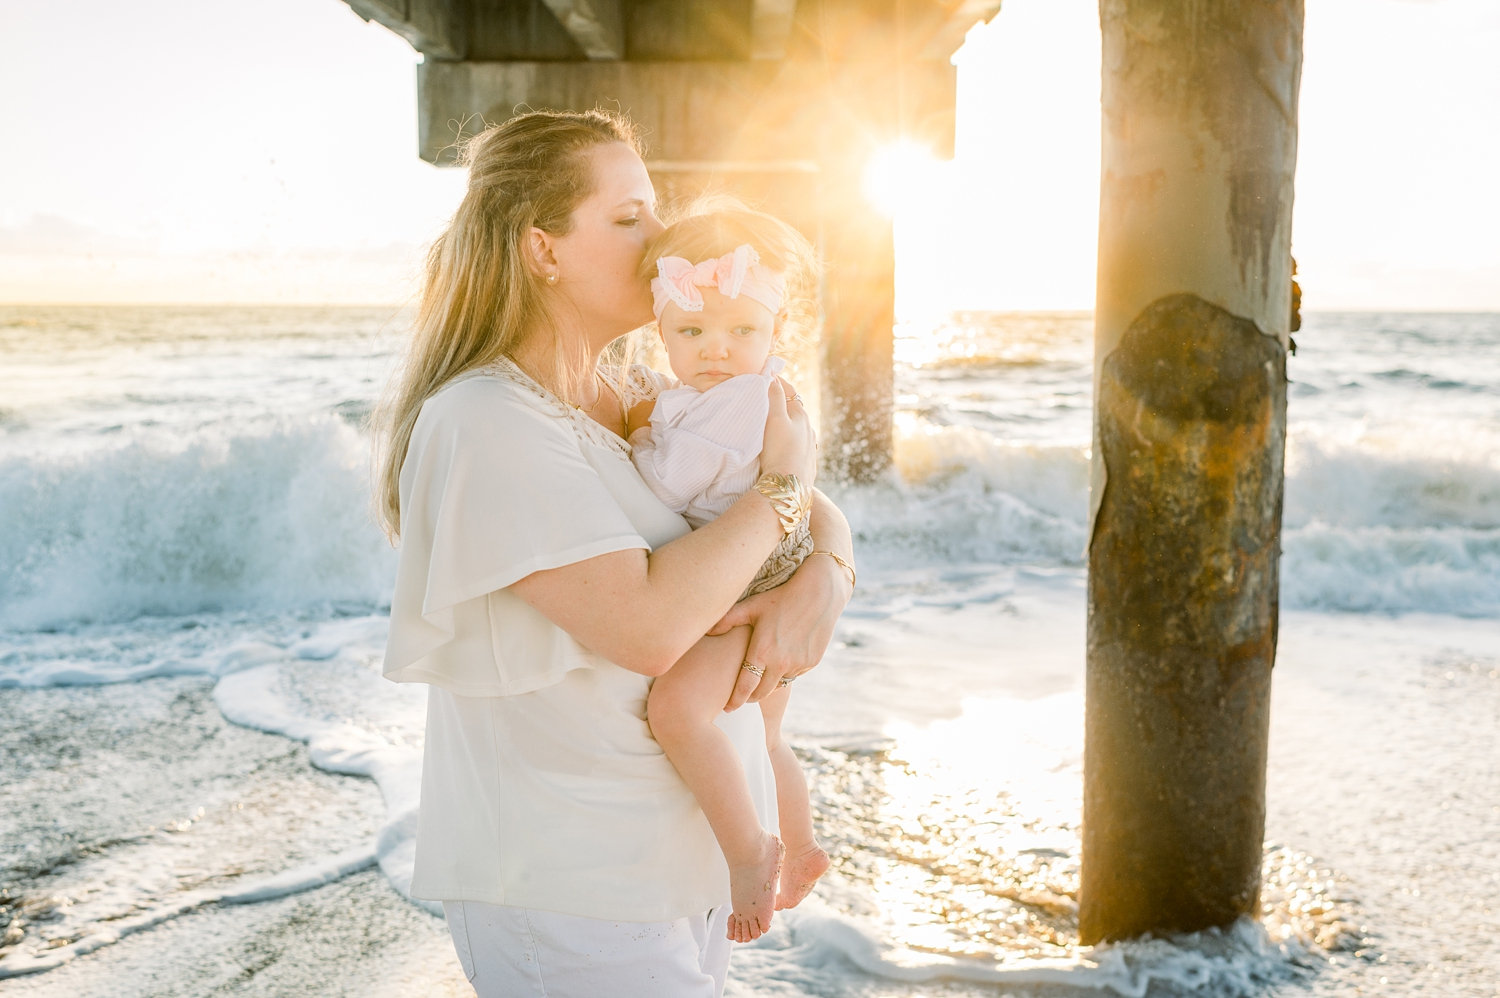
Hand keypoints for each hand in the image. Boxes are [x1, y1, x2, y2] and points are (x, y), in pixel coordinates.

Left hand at [714, 551, 848, 709]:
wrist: (819, 593)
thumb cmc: (780, 596)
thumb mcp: (752, 606)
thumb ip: (727, 620)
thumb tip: (706, 631)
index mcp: (762, 651)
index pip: (745, 686)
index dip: (735, 700)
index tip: (728, 708)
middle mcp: (780, 662)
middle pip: (761, 693)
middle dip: (750, 697)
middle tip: (742, 697)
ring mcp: (798, 664)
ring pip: (778, 685)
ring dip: (769, 685)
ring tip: (760, 679)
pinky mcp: (811, 662)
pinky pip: (794, 674)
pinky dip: (786, 672)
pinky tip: (782, 661)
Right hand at [758, 377, 815, 483]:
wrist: (788, 486)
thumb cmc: (779, 451)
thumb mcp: (774, 419)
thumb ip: (774, 397)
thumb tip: (774, 377)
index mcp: (801, 416)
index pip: (790, 392)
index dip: (778, 382)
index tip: (767, 375)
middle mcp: (809, 430)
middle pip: (795, 409)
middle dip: (783, 402)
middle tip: (768, 397)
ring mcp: (810, 447)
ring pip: (799, 428)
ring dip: (789, 422)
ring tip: (777, 422)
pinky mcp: (807, 464)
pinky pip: (799, 445)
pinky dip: (792, 439)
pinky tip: (787, 445)